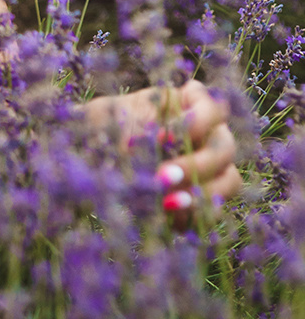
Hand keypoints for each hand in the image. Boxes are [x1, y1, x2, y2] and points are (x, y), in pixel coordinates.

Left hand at [86, 79, 241, 213]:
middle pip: (224, 149)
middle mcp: (209, 133)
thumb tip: (158, 142)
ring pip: (228, 181)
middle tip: (163, 176)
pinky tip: (167, 216)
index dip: (197, 122)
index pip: (214, 108)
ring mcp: (211, 166)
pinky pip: (213, 210)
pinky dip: (194, 215)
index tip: (164, 135)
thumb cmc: (105, 123)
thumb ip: (139, 128)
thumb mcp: (114, 118)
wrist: (90, 150)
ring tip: (168, 203)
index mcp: (192, 103)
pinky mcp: (201, 196)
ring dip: (201, 193)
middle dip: (196, 165)